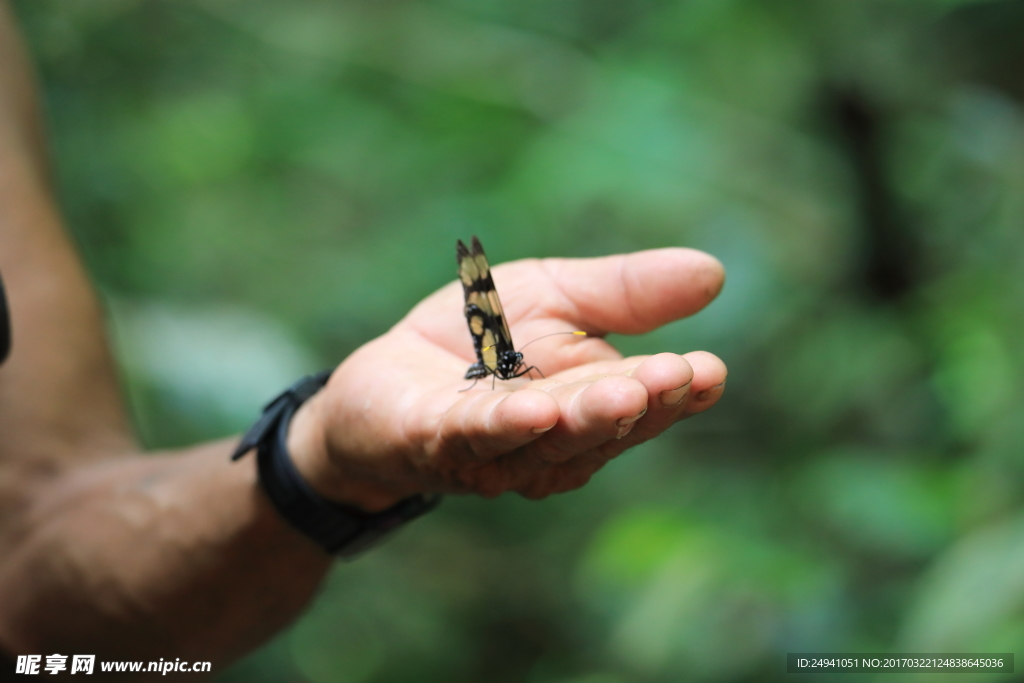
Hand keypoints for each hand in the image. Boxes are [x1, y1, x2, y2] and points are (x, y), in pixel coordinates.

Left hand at [287, 247, 726, 509]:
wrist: (386, 372)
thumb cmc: (480, 340)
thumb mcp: (556, 295)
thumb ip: (624, 293)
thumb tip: (714, 273)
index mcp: (587, 405)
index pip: (641, 405)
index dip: (675, 393)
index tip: (709, 371)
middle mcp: (548, 442)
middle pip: (598, 429)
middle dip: (639, 405)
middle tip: (677, 377)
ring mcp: (491, 450)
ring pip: (544, 442)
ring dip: (583, 419)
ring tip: (623, 393)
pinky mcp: (432, 440)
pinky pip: (472, 437)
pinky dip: (505, 427)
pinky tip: (535, 408)